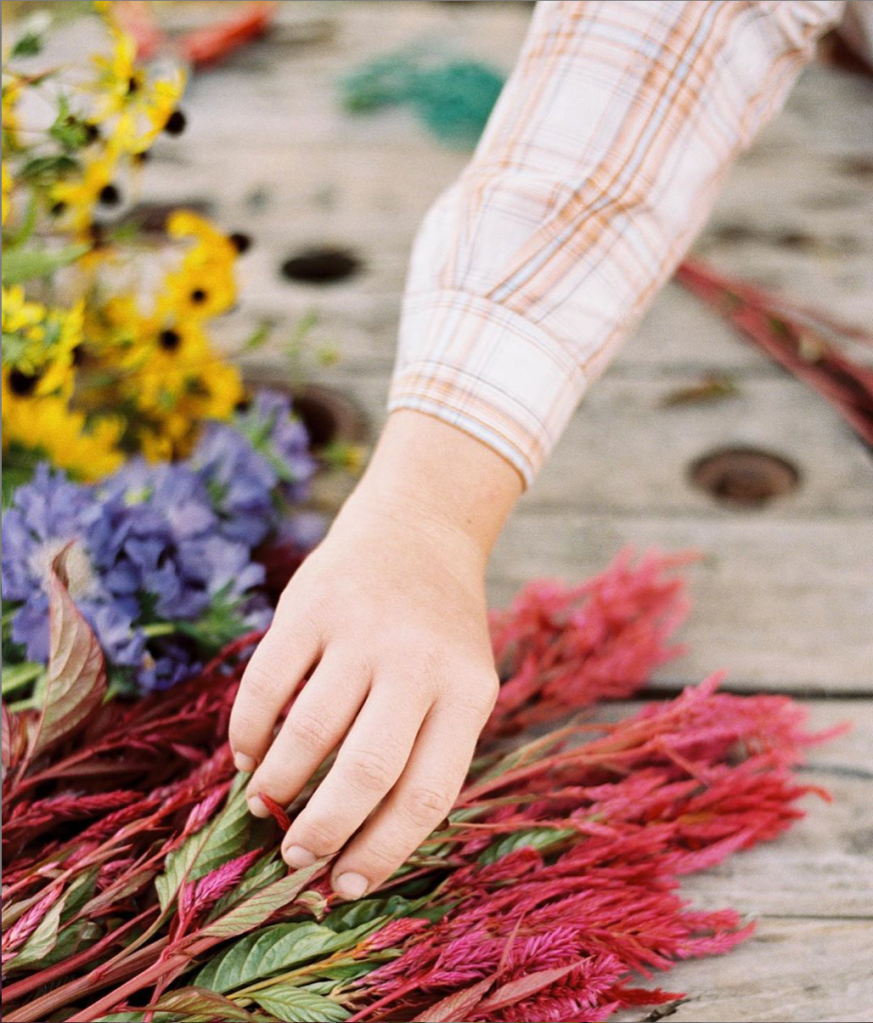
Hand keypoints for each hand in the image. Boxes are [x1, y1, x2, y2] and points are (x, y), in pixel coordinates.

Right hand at [228, 411, 521, 898]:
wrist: (418, 531)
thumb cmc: (437, 632)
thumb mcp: (462, 683)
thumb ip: (425, 749)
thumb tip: (356, 841)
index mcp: (468, 693)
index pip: (427, 793)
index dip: (383, 850)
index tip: (346, 885)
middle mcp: (418, 661)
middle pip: (366, 771)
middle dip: (324, 829)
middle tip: (296, 856)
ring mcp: (362, 630)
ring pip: (308, 733)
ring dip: (278, 784)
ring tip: (266, 805)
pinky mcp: (310, 605)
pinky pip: (266, 686)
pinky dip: (247, 732)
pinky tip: (247, 754)